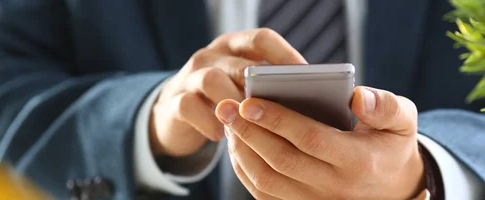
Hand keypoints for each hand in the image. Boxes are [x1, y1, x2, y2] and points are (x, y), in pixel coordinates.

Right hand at [150, 28, 307, 156]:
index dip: (285, 57)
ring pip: (211, 80)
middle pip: (240, 64)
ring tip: (249, 125)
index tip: (308, 79)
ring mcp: (189, 76)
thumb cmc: (225, 100)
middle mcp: (211, 56)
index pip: (262, 39)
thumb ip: (268, 87)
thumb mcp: (244, 87)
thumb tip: (310, 106)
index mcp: (234, 46)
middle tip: (284, 110)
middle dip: (263, 88)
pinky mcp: (174, 100)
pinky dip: (208, 122)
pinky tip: (222, 136)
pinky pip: (189, 106)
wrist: (177, 113)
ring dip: (234, 104)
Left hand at [215, 86, 424, 198]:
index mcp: (358, 161)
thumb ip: (386, 106)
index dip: (277, 120)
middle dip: (249, 132)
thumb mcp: (402, 122)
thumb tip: (358, 97)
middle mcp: (335, 188)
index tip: (249, 102)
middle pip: (281, 160)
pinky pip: (265, 194)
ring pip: (267, 180)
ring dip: (242, 151)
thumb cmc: (390, 145)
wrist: (393, 188)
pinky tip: (238, 145)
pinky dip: (245, 170)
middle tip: (226, 107)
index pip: (310, 139)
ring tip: (229, 123)